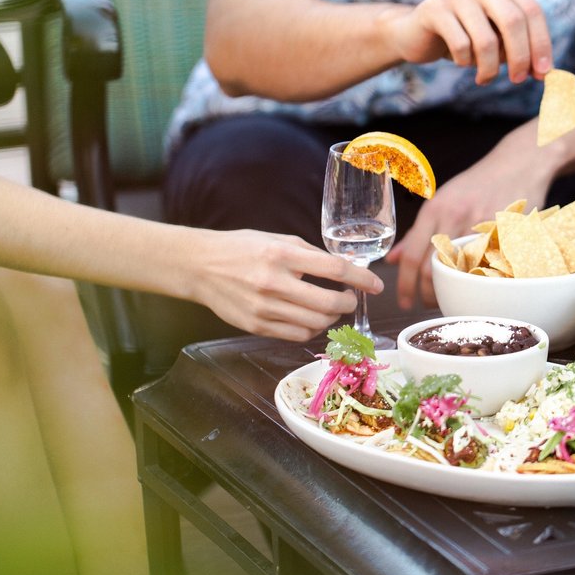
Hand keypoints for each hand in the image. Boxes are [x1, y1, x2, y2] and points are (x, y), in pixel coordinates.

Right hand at [190, 230, 382, 339]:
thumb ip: (309, 253)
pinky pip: (297, 334)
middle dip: (349, 302)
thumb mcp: (277, 239)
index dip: (361, 278)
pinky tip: (313, 319)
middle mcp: (274, 282)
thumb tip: (342, 267)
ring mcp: (264, 308)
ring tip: (332, 307)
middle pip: (329, 302)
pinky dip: (313, 329)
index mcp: (281, 254)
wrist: (199, 267)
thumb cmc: (241, 248)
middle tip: (351, 298)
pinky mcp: (257, 326)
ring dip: (333, 317)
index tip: (375, 284)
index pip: (334, 269)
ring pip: (316, 323)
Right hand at [381, 0, 552, 84]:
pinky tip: (461, 62)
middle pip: (513, 21)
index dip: (541, 44)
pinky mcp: (434, 8)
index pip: (532, 11)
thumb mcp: (499, 39)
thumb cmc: (467, 37)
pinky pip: (461, 45)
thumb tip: (548, 73)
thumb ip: (522, 48)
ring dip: (490, 67)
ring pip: (486, 39)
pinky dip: (465, 62)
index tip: (544, 74)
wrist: (418, 34)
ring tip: (485, 77)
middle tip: (519, 80)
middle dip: (520, 57)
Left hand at [386, 148, 552, 308]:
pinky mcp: (505, 232)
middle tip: (428, 304)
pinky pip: (491, 265)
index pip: (412, 255)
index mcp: (435, 210)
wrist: (517, 164)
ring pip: (461, 271)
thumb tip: (393, 259)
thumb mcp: (441, 202)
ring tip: (452, 296)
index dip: (405, 285)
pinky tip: (480, 285)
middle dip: (428, 294)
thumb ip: (417, 233)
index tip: (404, 302)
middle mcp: (455, 217)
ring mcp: (482, 225)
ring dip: (454, 290)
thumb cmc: (477, 185)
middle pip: (433, 268)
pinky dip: (483, 280)